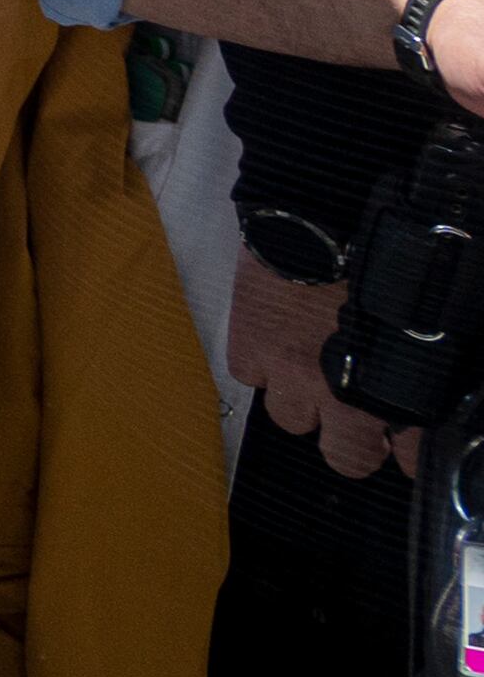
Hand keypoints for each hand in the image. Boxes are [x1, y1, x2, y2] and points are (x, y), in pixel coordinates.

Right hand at [228, 250, 420, 478]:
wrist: (324, 217)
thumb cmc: (383, 261)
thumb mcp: (420, 321)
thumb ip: (421, 366)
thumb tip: (427, 384)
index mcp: (392, 390)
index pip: (407, 457)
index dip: (406, 449)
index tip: (402, 435)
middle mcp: (340, 395)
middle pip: (346, 459)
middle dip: (355, 443)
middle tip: (358, 418)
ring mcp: (288, 374)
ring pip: (291, 420)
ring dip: (302, 402)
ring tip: (310, 370)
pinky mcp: (248, 345)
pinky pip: (249, 376)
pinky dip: (261, 364)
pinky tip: (275, 341)